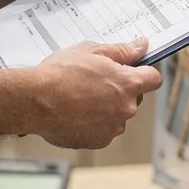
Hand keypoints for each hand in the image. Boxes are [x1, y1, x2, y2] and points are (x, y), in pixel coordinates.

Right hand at [28, 39, 163, 149]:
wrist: (34, 100)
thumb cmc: (60, 73)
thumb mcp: (92, 51)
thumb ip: (122, 51)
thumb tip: (141, 47)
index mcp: (128, 84)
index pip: (154, 79)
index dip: (144, 73)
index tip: (132, 70)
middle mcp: (126, 109)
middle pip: (134, 98)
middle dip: (120, 90)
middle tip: (95, 81)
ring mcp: (112, 128)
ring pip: (117, 115)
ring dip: (106, 108)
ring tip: (80, 97)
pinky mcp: (97, 141)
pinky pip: (102, 130)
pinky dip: (92, 123)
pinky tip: (74, 112)